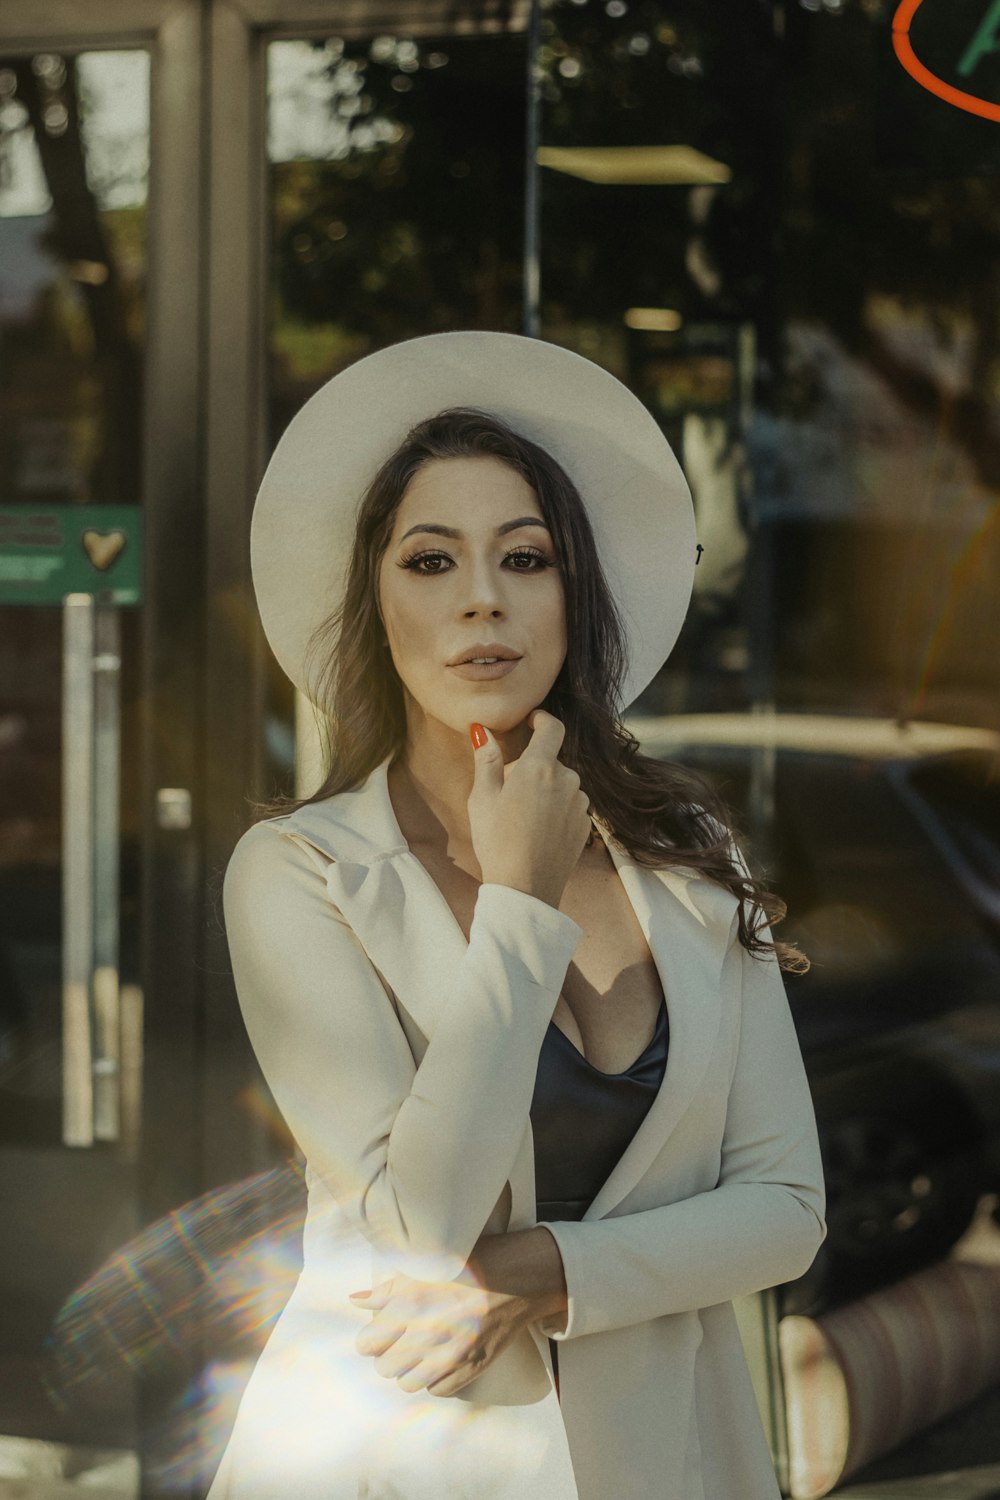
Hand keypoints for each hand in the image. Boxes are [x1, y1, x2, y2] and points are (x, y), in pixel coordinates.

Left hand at [349, 1268, 532, 1396]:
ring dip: (410, 1369)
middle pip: (385, 1368)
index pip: (367, 1344)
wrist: (518, 1280)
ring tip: (422, 1351)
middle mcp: (427, 1335)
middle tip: (403, 1339)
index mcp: (411, 1305)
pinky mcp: (470, 1370)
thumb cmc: (471, 1266)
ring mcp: (450, 1356)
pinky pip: (437, 1390)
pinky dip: (436, 1378)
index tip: (381, 1332)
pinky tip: (442, 1358)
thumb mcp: (426, 1267)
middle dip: (389, 1355)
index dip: (372, 1338)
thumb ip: (388, 1287)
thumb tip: (357, 1299)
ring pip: (408, 1383)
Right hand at [468, 709, 591, 908]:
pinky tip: (537, 831)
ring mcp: (580, 804)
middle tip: (508, 792)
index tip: (532, 721)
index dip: (542, 720)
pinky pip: (570, 806)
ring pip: (562, 784)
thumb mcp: (482, 798)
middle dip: (532, 768)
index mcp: (540, 768)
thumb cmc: (497, 841)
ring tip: (522, 817)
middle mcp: (567, 780)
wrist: (525, 889)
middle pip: (551, 760)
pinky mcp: (585, 826)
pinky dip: (556, 810)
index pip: (552, 728)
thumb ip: (485, 759)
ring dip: (546, 790)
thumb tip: (481, 730)